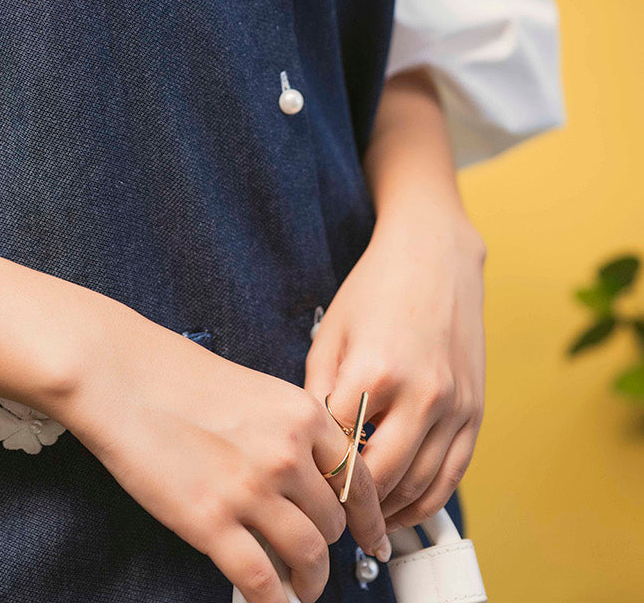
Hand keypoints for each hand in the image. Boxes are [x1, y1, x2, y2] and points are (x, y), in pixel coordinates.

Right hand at [55, 297, 391, 602]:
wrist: (121, 375)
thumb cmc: (176, 376)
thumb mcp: (255, 390)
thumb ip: (289, 431)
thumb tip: (310, 479)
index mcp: (302, 413)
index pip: (359, 478)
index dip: (370, 517)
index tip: (372, 538)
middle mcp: (286, 452)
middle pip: (334, 521)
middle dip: (329, 546)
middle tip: (318, 558)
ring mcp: (251, 489)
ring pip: (308, 555)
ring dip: (310, 581)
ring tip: (301, 589)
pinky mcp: (211, 522)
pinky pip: (261, 582)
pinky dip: (274, 602)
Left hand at [303, 213, 485, 530]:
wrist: (435, 254)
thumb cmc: (376, 287)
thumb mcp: (331, 331)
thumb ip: (317, 390)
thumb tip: (308, 445)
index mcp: (375, 370)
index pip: (337, 448)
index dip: (316, 472)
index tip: (300, 485)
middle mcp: (421, 393)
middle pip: (379, 479)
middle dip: (349, 504)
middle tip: (327, 517)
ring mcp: (454, 405)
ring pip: (418, 487)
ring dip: (387, 512)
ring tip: (360, 521)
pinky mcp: (475, 411)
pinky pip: (452, 475)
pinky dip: (424, 502)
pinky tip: (399, 509)